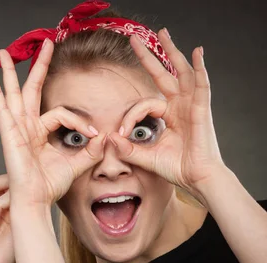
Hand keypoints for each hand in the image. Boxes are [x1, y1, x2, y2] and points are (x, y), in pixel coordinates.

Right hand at [0, 40, 105, 208]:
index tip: (93, 135)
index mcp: (40, 132)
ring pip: (14, 94)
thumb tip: (104, 136)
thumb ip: (91, 149)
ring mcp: (16, 129)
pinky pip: (2, 109)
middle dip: (37, 66)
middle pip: (31, 90)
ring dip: (10, 72)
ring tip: (4, 52)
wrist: (36, 200)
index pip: (60, 112)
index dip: (78, 120)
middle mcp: (26, 127)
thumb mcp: (77, 163)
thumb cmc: (50, 186)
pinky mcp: (9, 135)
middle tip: (45, 45)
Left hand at [110, 29, 225, 205]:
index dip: (130, 116)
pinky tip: (197, 52)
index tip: (121, 133)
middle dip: (150, 56)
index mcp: (168, 115)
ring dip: (173, 52)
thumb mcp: (145, 156)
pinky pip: (202, 85)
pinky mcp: (201, 110)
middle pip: (164, 74)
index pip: (144, 104)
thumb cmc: (176, 168)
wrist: (196, 179)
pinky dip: (200, 68)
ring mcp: (191, 105)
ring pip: (182, 72)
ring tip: (163, 34)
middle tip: (136, 38)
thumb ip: (127, 148)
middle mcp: (180, 106)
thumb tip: (109, 138)